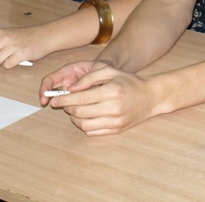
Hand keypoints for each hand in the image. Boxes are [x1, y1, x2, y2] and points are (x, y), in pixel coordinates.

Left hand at [0, 25, 52, 68]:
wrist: (45, 36)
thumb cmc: (27, 36)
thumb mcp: (9, 33)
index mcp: (0, 32)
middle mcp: (5, 38)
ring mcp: (13, 47)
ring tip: (3, 61)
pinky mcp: (21, 55)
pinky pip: (7, 65)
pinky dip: (9, 66)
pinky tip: (14, 61)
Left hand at [42, 64, 162, 135]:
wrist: (150, 97)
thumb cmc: (129, 82)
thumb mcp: (110, 72)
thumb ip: (89, 77)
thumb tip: (70, 89)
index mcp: (111, 91)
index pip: (80, 99)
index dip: (64, 100)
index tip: (54, 100)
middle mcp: (113, 108)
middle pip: (80, 113)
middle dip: (68, 108)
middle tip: (65, 103)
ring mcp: (115, 121)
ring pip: (84, 125)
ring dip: (75, 118)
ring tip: (76, 110)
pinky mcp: (116, 130)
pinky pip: (92, 132)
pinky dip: (85, 125)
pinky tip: (87, 116)